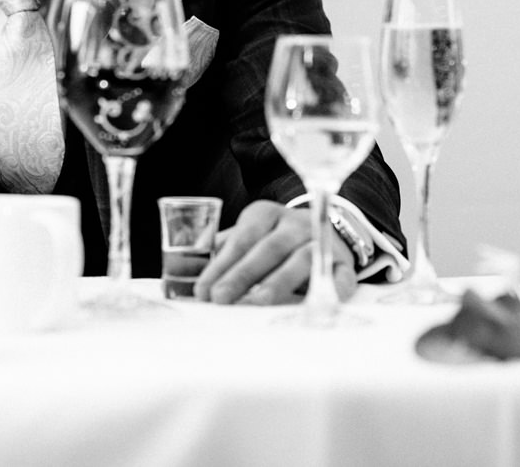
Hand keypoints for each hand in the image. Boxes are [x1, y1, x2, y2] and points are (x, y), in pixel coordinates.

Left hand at [193, 199, 357, 305]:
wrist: (327, 232)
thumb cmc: (274, 243)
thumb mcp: (247, 239)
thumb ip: (217, 256)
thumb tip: (174, 277)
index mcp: (266, 214)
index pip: (242, 237)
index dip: (221, 264)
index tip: (203, 290)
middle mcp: (296, 223)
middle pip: (269, 248)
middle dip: (243, 274)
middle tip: (221, 298)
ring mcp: (322, 242)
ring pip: (302, 258)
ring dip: (280, 281)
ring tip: (259, 302)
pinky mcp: (344, 264)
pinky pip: (340, 275)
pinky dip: (330, 288)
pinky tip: (315, 303)